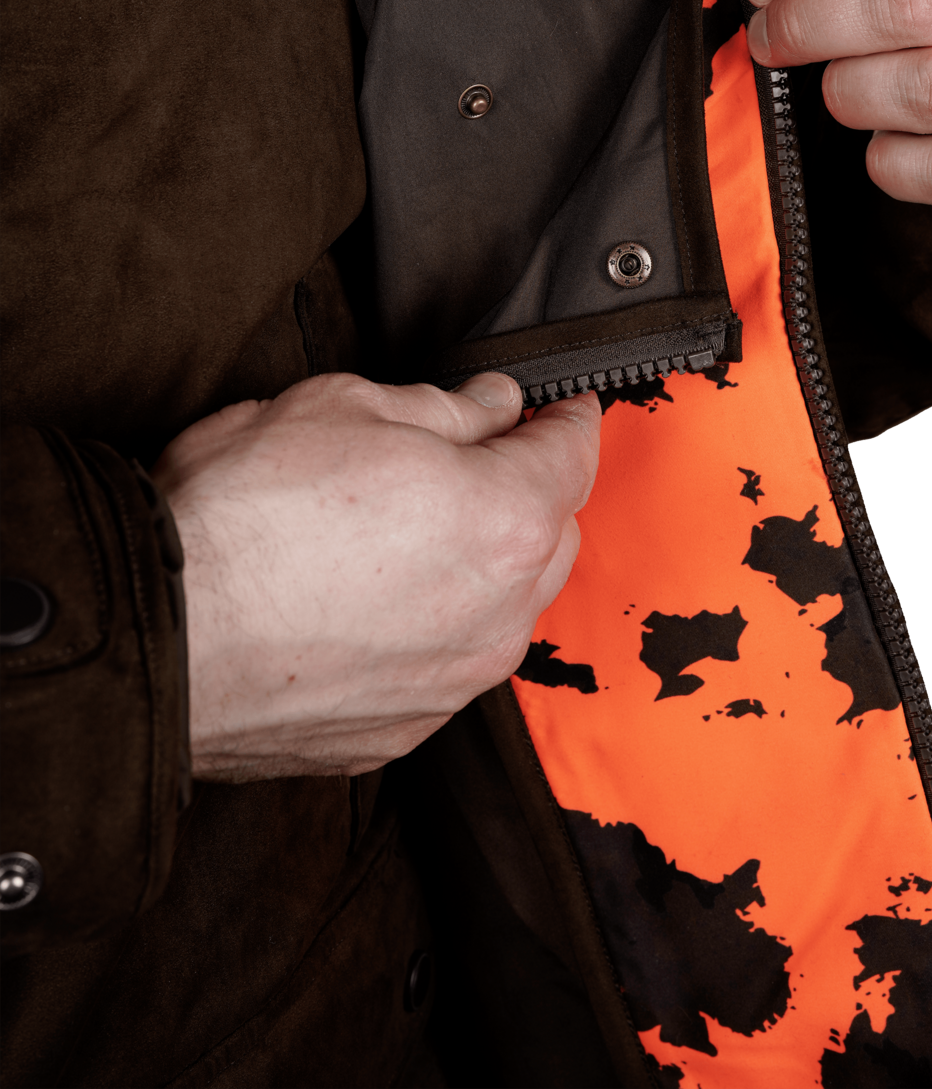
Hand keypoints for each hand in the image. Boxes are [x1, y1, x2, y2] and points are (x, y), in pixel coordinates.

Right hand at [153, 372, 599, 780]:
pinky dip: (437, 629)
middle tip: (482, 460)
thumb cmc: (240, 519)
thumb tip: (491, 406)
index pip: (573, 456)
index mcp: (506, 521)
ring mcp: (455, 681)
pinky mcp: (404, 730)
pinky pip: (450, 665)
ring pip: (509, 607)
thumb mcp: (344, 409)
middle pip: (552, 535)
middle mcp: (501, 613)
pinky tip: (379, 602)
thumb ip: (445, 408)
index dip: (568, 420)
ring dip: (489, 566)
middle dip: (531, 491)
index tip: (562, 409)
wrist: (154, 641)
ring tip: (417, 532)